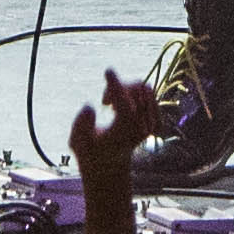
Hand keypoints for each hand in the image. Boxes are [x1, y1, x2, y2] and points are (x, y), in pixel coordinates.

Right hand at [69, 67, 163, 182]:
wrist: (110, 163)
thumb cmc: (90, 151)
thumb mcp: (78, 143)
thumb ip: (80, 125)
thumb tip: (90, 106)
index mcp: (122, 137)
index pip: (125, 108)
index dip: (116, 88)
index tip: (108, 71)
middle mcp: (140, 130)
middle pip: (136, 91)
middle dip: (117, 88)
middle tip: (104, 102)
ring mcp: (150, 125)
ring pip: (143, 88)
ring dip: (125, 89)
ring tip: (111, 105)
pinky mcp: (155, 119)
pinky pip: (148, 92)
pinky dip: (133, 92)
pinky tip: (122, 105)